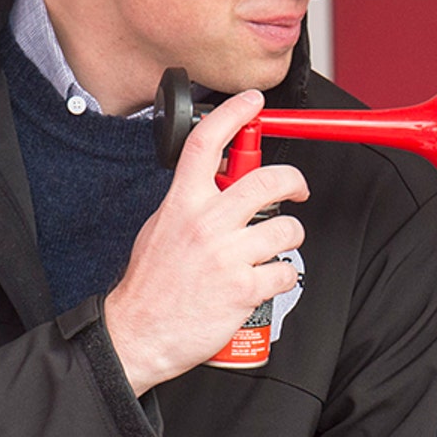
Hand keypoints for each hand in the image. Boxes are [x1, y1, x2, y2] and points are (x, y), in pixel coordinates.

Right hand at [106, 90, 308, 393]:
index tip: (253, 103)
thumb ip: (189, 201)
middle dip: (294, 181)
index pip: (208, 142)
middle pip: (268, 180)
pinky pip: (286, 271)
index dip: (235, 114)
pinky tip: (266, 280)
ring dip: (289, 237)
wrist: (138, 334)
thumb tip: (216, 179)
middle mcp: (206, 223)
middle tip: (297, 189)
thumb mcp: (160, 227)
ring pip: (287, 229)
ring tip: (274, 247)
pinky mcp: (243, 288)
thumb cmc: (150, 286)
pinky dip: (283, 276)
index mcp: (183, 203)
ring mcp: (227, 256)